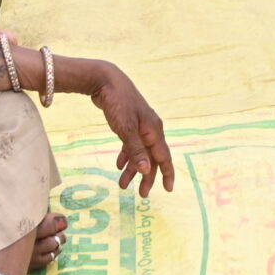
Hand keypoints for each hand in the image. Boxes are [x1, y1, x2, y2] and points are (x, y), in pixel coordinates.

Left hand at [78, 57, 175, 196]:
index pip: (164, 157)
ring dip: (133, 169)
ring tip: (122, 184)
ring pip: (140, 152)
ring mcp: (140, 126)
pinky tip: (119, 165)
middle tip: (141, 194)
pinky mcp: (129, 123)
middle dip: (146, 176)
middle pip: (152, 158)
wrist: (106, 80)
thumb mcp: (125, 129)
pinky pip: (131, 144)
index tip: (168, 189)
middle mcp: (150, 129)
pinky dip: (126, 155)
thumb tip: (147, 171)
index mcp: (154, 131)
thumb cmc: (118, 103)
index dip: (167, 174)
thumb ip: (136, 150)